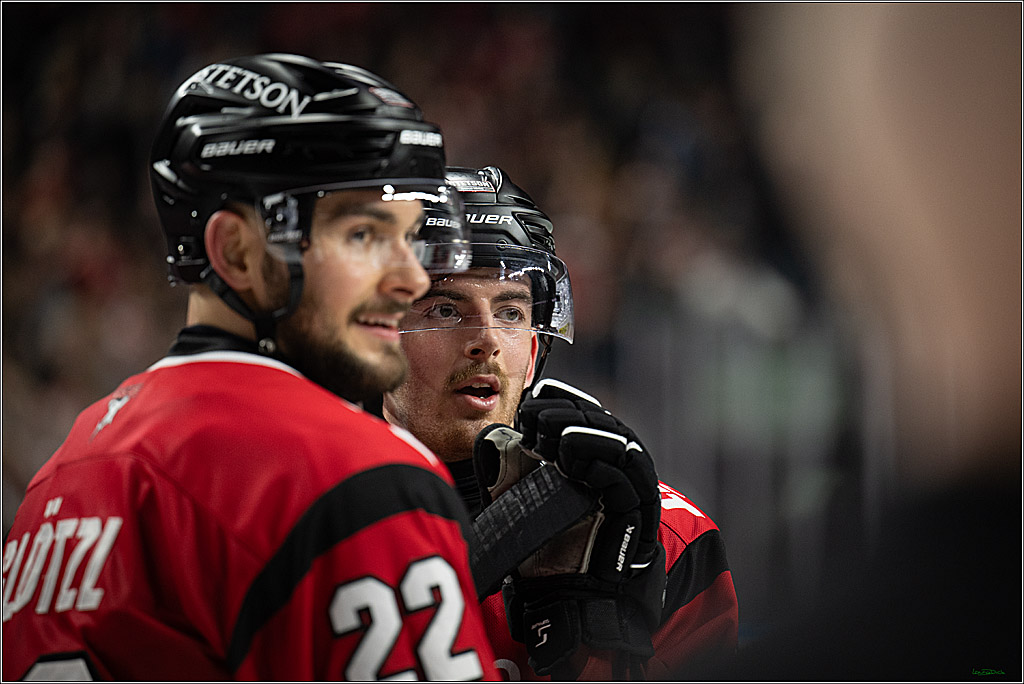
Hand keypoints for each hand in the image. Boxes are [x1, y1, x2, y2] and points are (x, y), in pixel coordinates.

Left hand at [502, 379, 666, 677]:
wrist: (563, 595)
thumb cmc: (543, 544)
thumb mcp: (517, 497)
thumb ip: (507, 465)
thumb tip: (493, 436)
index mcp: (590, 454)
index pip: (585, 409)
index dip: (562, 399)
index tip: (532, 400)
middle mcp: (615, 466)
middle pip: (602, 420)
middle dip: (566, 414)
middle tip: (534, 422)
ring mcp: (631, 487)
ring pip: (621, 442)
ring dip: (584, 434)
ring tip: (554, 443)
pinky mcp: (639, 510)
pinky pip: (629, 478)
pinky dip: (602, 464)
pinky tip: (574, 465)